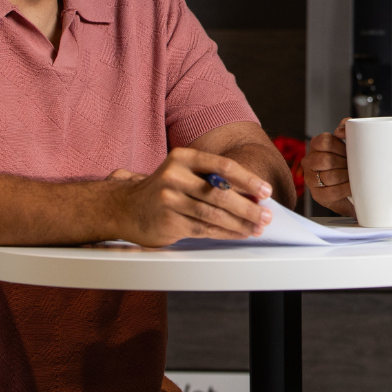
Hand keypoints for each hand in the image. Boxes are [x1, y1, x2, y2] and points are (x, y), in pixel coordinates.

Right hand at [104, 147, 273, 246]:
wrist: (125, 208)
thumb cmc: (163, 190)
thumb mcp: (183, 173)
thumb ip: (211, 179)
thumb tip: (252, 194)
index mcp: (182, 157)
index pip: (222, 166)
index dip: (248, 180)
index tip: (265, 191)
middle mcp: (174, 175)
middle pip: (220, 193)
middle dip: (248, 206)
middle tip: (265, 214)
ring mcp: (169, 199)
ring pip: (213, 214)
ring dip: (240, 223)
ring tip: (256, 227)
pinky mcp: (168, 221)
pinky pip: (203, 229)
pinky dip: (225, 233)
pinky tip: (238, 234)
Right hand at [305, 119, 355, 217]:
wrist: (348, 187)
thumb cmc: (347, 161)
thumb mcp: (347, 141)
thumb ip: (346, 127)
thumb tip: (340, 131)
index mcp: (315, 145)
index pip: (325, 141)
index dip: (340, 147)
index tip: (349, 152)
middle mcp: (309, 161)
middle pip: (326, 160)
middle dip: (344, 164)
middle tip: (353, 166)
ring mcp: (310, 179)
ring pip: (330, 176)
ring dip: (346, 177)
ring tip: (353, 176)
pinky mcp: (317, 195)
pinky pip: (332, 192)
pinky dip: (345, 189)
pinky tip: (351, 187)